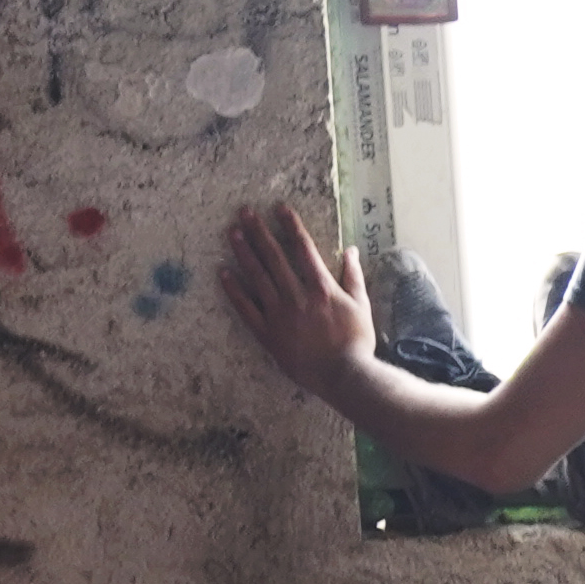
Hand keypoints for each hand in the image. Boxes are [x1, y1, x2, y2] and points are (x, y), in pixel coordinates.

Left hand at [216, 202, 371, 404]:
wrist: (343, 375)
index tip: (279, 208)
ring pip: (257, 277)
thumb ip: (353, 276)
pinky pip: (246, 308)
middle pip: (273, 257)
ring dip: (243, 252)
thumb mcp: (361, 305)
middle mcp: (296, 295)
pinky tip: (223, 273)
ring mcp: (279, 314)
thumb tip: (350, 251)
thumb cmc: (356, 342)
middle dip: (258, 231)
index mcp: (321, 287)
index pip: (303, 248)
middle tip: (244, 212)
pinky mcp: (268, 333)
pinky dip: (233, 290)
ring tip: (232, 233)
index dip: (290, 225)